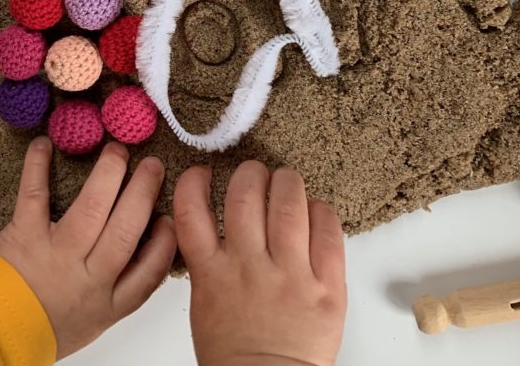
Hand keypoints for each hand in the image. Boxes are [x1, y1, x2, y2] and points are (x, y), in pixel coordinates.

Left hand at [0, 137, 176, 359]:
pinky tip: (45, 145)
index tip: (170, 217)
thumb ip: (115, 292)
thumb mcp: (90, 322)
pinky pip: (35, 195)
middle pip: (125, 230)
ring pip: (91, 209)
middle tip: (153, 167)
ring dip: (108, 175)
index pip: (149, 271)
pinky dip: (37, 167)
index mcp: (107, 304)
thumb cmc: (41, 328)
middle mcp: (87, 278)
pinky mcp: (24, 236)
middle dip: (143, 193)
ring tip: (118, 151)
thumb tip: (139, 256)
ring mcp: (56, 254)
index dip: (164, 241)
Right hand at [174, 162, 346, 365]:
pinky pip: (328, 233)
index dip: (193, 182)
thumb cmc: (235, 355)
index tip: (200, 173)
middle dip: (250, 174)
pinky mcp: (326, 287)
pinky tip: (316, 209)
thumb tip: (221, 227)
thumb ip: (211, 263)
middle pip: (245, 197)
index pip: (191, 212)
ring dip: (286, 183)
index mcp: (211, 274)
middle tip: (254, 173)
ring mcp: (290, 275)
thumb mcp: (206, 303)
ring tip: (286, 181)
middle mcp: (248, 268)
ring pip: (288, 205)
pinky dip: (321, 211)